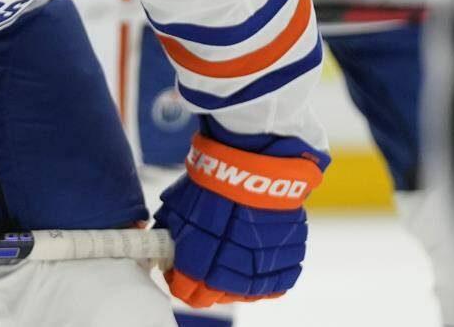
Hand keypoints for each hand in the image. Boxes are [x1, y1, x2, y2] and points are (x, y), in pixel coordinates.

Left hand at [154, 131, 326, 307]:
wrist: (254, 158)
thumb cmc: (213, 178)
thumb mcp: (179, 204)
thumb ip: (172, 232)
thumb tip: (164, 249)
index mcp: (199, 254)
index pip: (186, 289)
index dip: (179, 283)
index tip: (178, 274)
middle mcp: (232, 264)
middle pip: (217, 295)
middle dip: (206, 288)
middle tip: (202, 275)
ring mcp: (263, 260)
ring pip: (248, 291)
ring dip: (236, 287)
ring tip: (229, 274)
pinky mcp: (289, 253)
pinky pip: (278, 280)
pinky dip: (267, 280)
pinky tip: (256, 273)